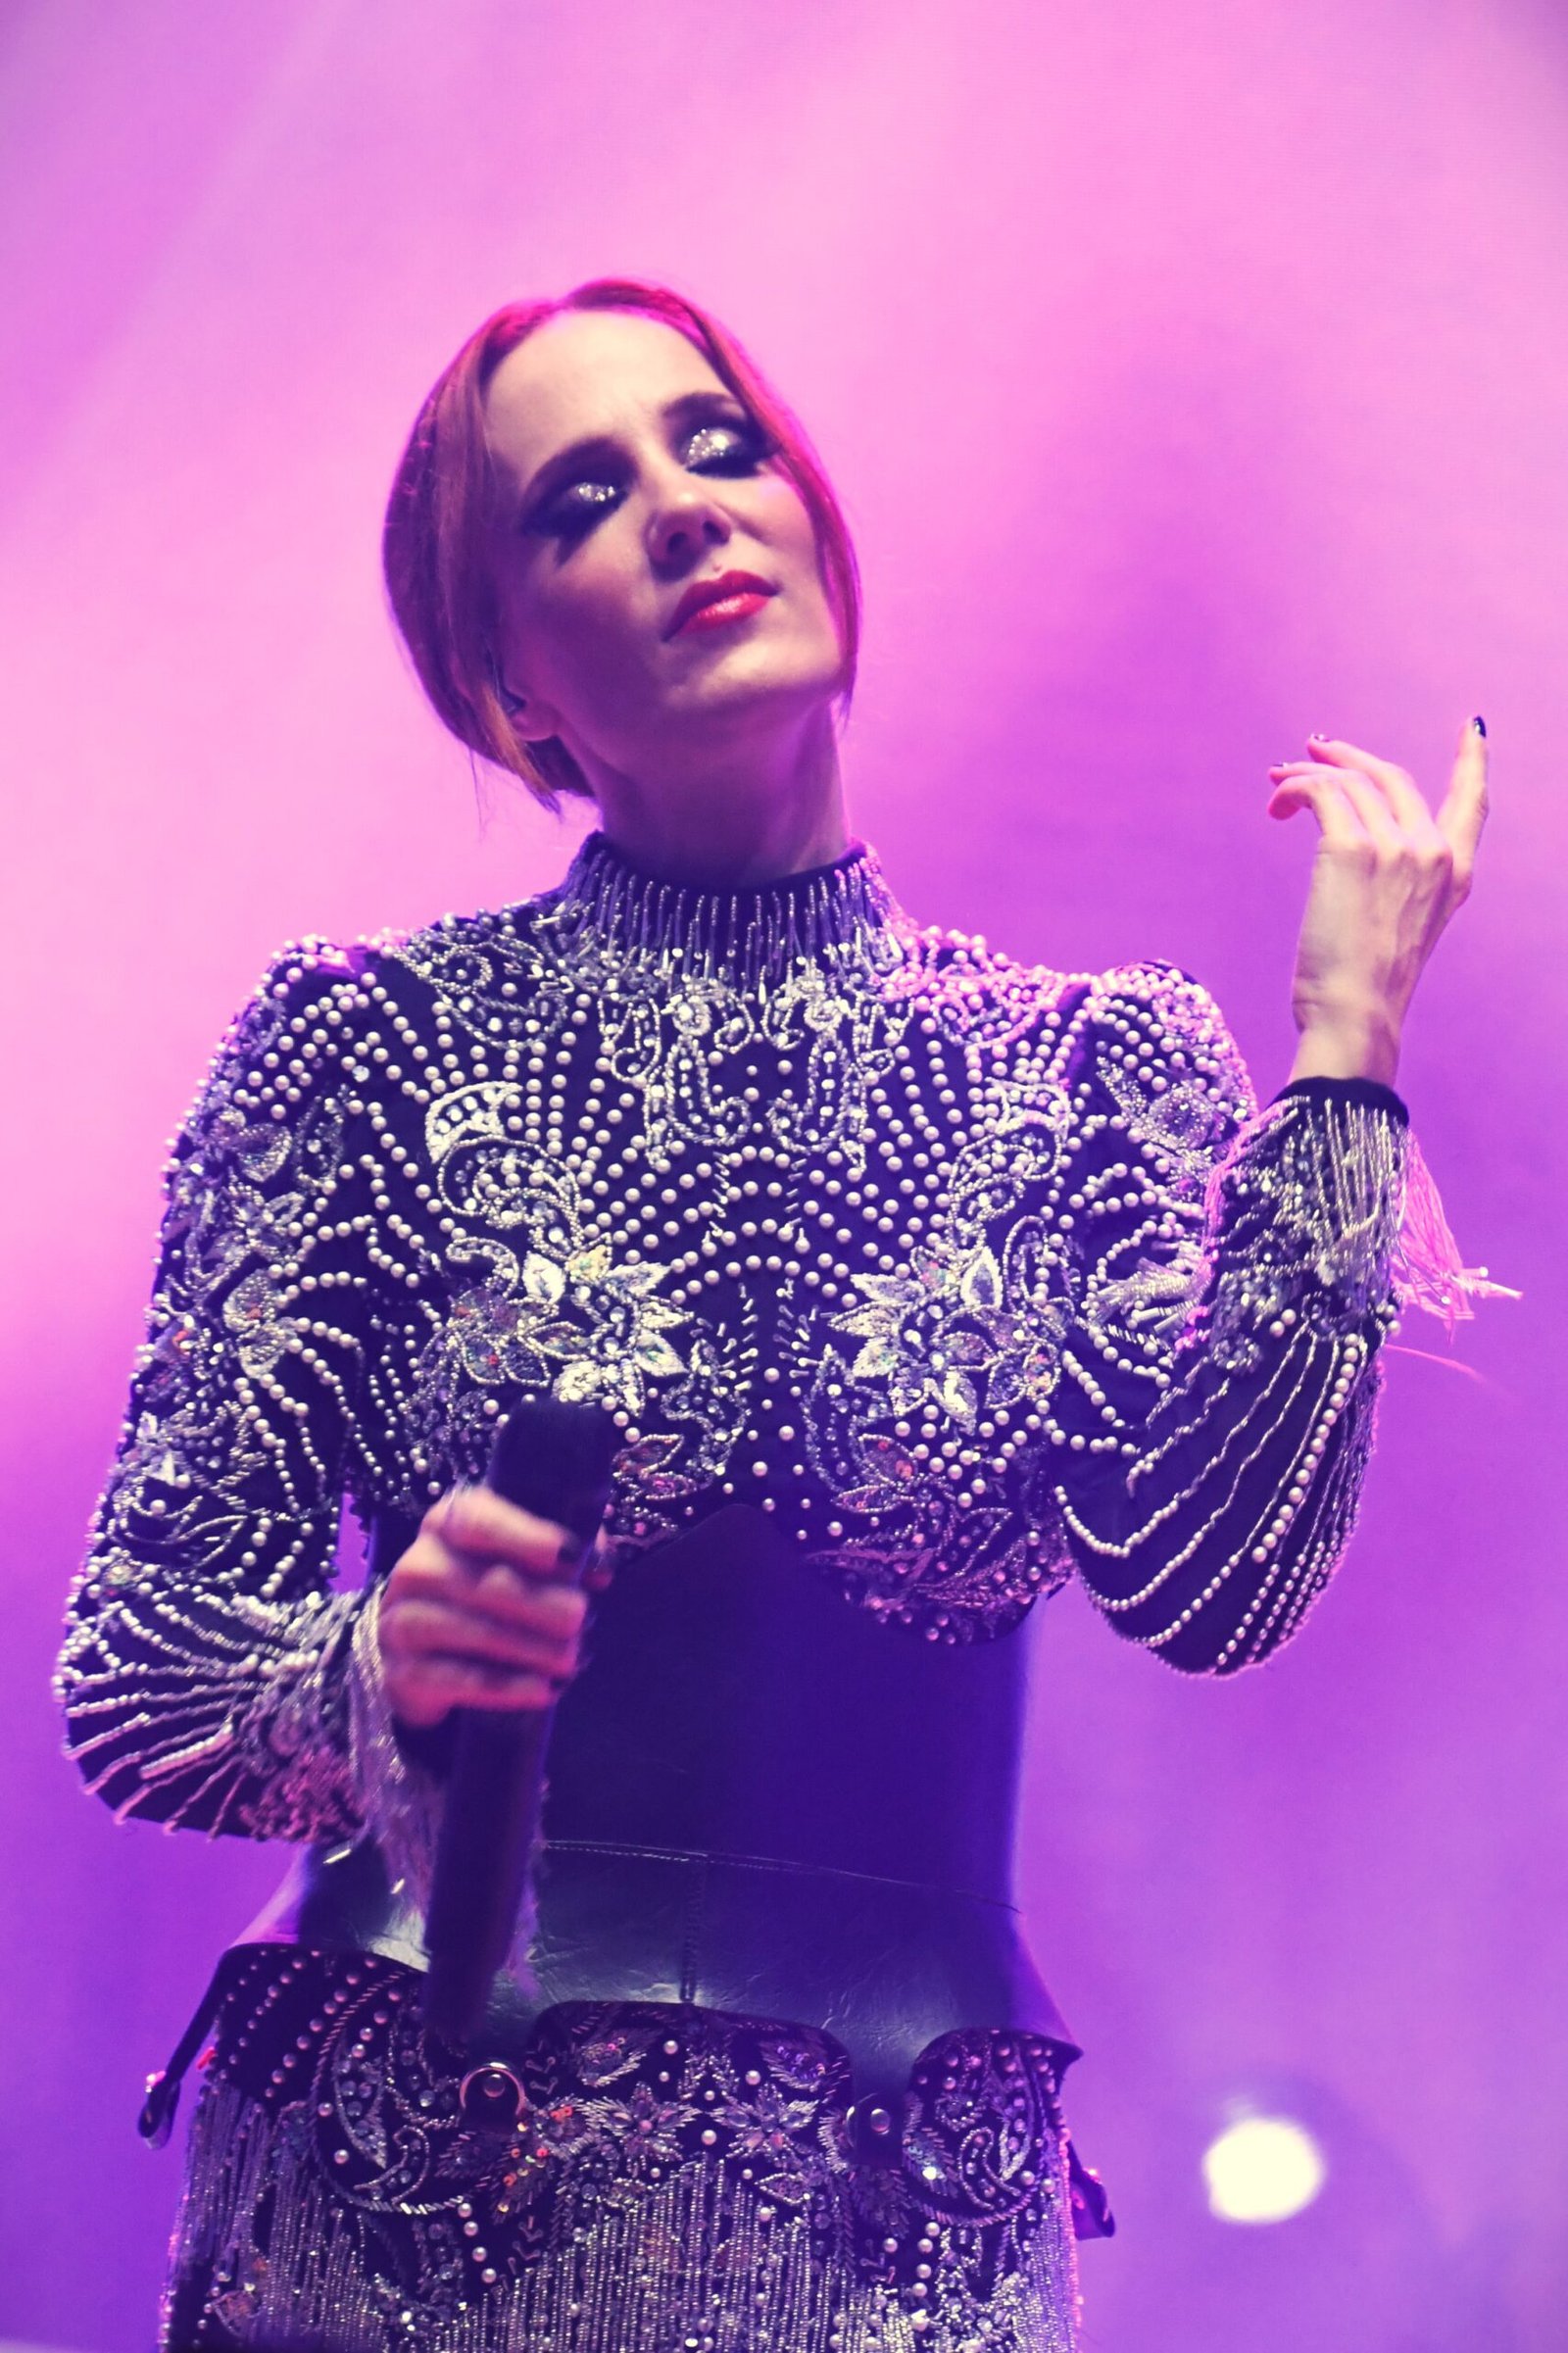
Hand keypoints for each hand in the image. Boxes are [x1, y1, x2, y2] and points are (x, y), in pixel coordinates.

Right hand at [378, 1485, 611, 1729]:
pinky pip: (455, 1679)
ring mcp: (402, 1619)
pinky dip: (504, 1686)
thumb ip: (566, 1550)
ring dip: (527, 1646)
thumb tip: (597, 1568)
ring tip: (570, 1659)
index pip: (474, 1519)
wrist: (435, 1656)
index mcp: (446, 1524)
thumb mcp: (525, 1557)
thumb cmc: (493, 1589)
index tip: (568, 1554)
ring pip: (468, 1630)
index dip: (522, 1535)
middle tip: (580, 1618)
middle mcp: (417, 1566)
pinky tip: (542, 1688)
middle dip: (539, 1602)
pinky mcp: (403, 1672)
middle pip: (479, 1581)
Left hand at [1268, 720, 1488, 1084]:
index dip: (1472, 761)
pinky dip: (1295, 789)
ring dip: (1308, 775)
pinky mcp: (1351, 849)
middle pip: (1393, 778)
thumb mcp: (1405, 928)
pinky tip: (1277, 804)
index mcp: (1457, 873)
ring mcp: (1395, 847)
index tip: (1471, 729)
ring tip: (1279, 784)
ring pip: (1350, 781)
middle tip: (1314, 750)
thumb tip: (1354, 846)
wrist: (1356, 1015)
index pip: (1473, 802)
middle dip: (1350, 758)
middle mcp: (1433, 852)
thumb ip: (1400, 885)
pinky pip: (1321, 793)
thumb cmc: (1367, 987)